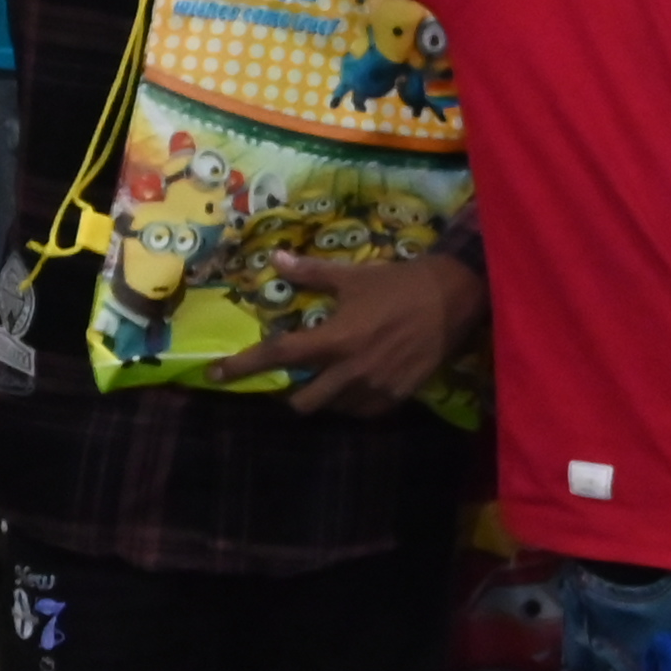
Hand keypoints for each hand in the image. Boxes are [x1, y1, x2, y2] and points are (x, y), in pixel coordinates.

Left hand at [208, 243, 482, 415]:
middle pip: (302, 402)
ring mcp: (374, 388)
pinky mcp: (396, 397)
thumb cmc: (399, 283)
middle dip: (292, 393)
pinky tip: (357, 384)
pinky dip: (352, 402)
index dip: (243, 366)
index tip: (216, 374)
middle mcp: (350, 370)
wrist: (454, 297)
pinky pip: (362, 412)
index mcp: (336, 338)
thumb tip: (275, 258)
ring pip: (332, 409)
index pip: (279, 356)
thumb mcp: (353, 275)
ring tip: (331, 378)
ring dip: (324, 397)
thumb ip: (310, 273)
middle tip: (297, 377)